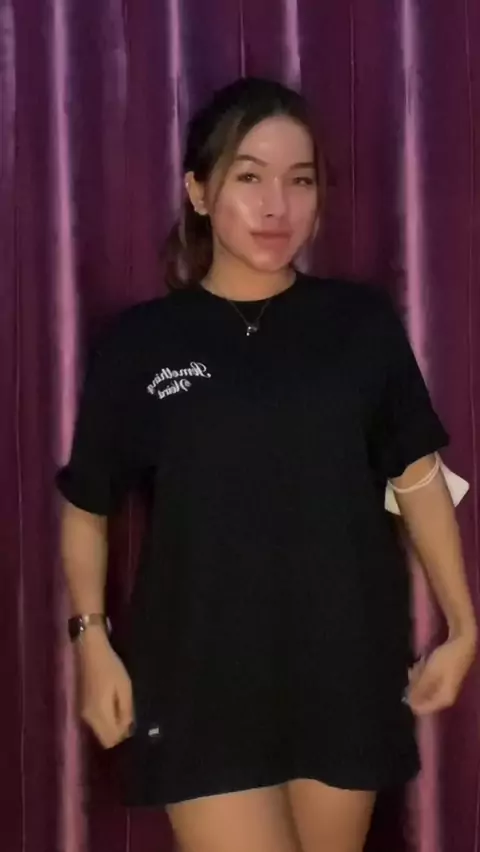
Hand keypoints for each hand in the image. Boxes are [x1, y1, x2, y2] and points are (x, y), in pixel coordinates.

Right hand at [77, 627, 133, 747]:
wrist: (89, 651)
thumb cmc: (110, 667)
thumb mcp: (124, 687)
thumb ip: (126, 710)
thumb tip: (127, 731)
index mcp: (100, 713)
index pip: (110, 740)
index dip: (123, 737)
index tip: (132, 727)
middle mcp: (88, 718)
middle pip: (104, 739)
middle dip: (117, 735)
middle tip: (128, 719)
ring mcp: (83, 713)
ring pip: (98, 732)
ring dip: (110, 728)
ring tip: (121, 711)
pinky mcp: (81, 707)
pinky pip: (94, 723)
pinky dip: (104, 721)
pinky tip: (112, 707)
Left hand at [406, 631, 476, 715]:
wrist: (462, 643)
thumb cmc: (446, 659)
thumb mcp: (430, 673)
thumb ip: (419, 689)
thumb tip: (409, 702)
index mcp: (443, 699)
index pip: (422, 709)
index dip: (411, 698)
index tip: (407, 684)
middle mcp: (444, 697)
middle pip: (422, 697)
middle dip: (415, 683)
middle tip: (414, 669)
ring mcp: (443, 687)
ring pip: (423, 687)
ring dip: (418, 675)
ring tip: (420, 663)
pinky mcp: (442, 679)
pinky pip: (428, 680)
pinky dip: (423, 672)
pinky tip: (423, 662)